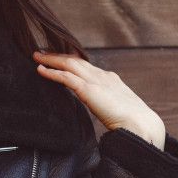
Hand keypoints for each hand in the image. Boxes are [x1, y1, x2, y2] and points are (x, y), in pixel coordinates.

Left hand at [33, 51, 165, 149]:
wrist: (141, 125)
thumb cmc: (131, 123)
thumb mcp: (116, 109)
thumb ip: (105, 105)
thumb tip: (99, 111)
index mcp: (110, 79)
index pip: (86, 65)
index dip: (70, 60)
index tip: (58, 58)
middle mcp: (102, 76)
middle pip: (76, 60)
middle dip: (58, 55)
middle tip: (41, 52)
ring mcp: (96, 81)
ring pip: (69, 64)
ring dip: (51, 59)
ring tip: (36, 56)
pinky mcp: (89, 89)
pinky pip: (65, 77)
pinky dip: (52, 72)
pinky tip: (40, 70)